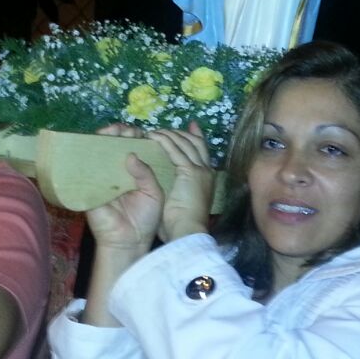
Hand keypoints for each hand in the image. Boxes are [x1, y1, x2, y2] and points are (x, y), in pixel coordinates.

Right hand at [84, 124, 164, 252]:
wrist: (131, 241)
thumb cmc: (145, 219)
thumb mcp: (153, 193)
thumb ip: (146, 174)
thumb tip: (132, 154)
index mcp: (134, 173)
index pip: (132, 148)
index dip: (135, 137)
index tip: (142, 132)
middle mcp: (116, 173)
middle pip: (113, 146)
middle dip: (119, 133)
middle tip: (127, 130)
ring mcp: (101, 179)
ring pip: (98, 153)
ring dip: (103, 139)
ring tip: (113, 132)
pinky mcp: (88, 187)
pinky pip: (84, 169)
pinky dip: (87, 157)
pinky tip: (94, 147)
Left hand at [150, 121, 213, 242]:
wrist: (188, 231)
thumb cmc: (183, 225)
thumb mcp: (181, 202)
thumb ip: (175, 190)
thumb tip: (163, 185)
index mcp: (207, 178)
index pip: (202, 152)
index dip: (196, 138)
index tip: (190, 127)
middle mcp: (206, 171)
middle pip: (196, 143)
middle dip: (181, 133)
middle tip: (164, 128)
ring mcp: (200, 170)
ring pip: (185, 143)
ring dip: (169, 135)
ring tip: (154, 132)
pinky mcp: (190, 171)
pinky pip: (175, 150)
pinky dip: (164, 141)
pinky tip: (153, 136)